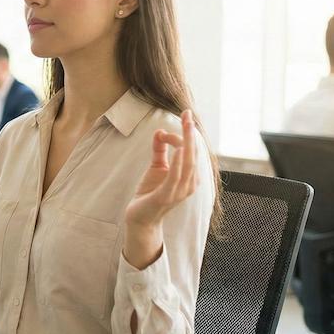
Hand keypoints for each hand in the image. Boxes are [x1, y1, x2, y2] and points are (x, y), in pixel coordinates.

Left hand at [123, 110, 198, 268]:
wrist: (140, 219)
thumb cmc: (150, 193)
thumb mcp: (156, 167)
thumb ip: (159, 150)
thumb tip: (159, 131)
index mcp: (190, 177)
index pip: (192, 152)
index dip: (186, 135)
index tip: (174, 124)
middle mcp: (189, 184)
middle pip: (193, 154)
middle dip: (191, 133)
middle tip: (187, 114)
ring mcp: (179, 191)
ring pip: (188, 163)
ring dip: (187, 143)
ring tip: (185, 125)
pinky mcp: (167, 196)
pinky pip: (175, 176)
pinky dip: (177, 161)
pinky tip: (177, 149)